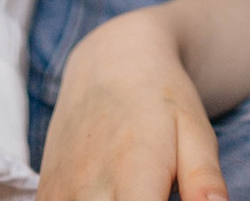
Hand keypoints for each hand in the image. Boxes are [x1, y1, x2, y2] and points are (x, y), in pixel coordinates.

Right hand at [40, 8, 227, 200]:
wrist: (110, 62)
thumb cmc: (162, 98)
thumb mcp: (195, 131)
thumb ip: (204, 181)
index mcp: (133, 173)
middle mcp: (88, 188)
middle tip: (158, 194)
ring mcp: (60, 193)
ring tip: (137, 191)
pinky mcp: (45, 195)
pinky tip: (110, 195)